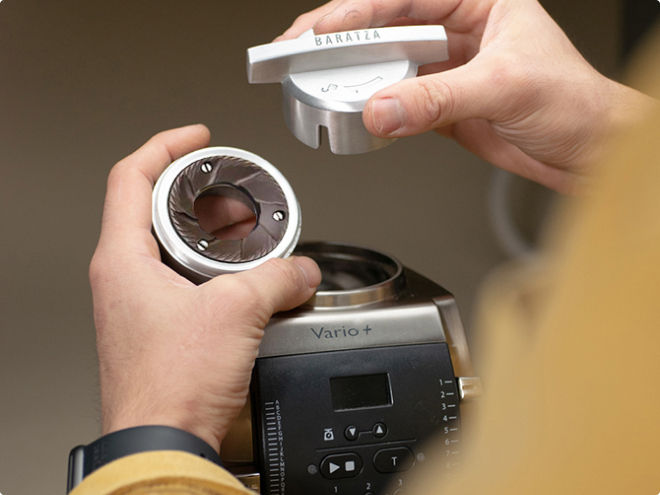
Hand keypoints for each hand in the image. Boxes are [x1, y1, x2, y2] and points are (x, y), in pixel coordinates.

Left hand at [89, 125, 320, 451]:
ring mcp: (137, 305)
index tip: (196, 137)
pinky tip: (240, 279)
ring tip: (243, 232)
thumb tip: (303, 271)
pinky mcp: (157, 328)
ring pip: (169, 247)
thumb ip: (278, 278)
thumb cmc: (171, 387)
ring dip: (207, 233)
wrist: (163, 444)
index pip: (130, 177)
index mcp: (122, 260)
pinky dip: (211, 268)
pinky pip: (181, 281)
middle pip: (151, 209)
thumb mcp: (236, 313)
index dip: (165, 146)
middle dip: (196, 193)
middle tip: (229, 190)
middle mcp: (122, 279)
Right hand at [278, 0, 653, 191]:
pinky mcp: (439, 104)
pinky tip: (354, 110)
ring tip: (314, 80)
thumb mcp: (504, 88)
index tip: (323, 30)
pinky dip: (373, 109)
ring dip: (352, 76)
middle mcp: (458, 30)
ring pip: (386, 65)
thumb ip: (438, 99)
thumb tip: (384, 106)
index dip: (359, 12)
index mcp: (479, 1)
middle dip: (340, 39)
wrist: (585, 150)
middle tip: (298, 49)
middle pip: (386, 26)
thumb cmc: (573, 102)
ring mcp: (446, 68)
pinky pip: (396, 101)